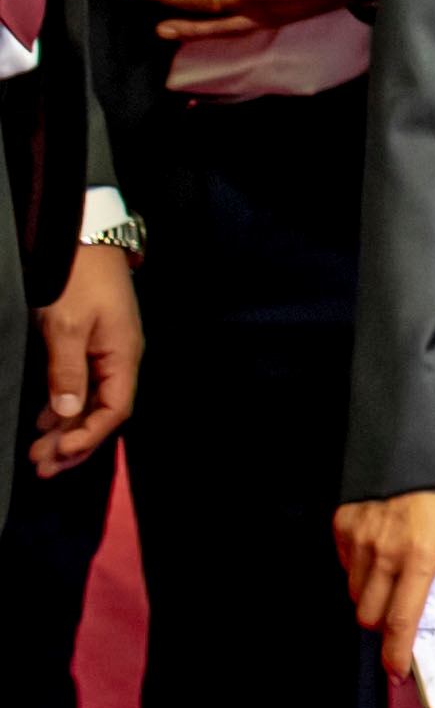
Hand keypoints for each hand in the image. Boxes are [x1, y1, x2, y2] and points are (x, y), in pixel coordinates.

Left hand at [28, 247, 136, 475]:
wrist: (85, 239)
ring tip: (38, 455)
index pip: (114, 409)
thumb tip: (68, 413)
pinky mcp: (91, 347)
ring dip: (66, 431)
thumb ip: (67, 371)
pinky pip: (82, 388)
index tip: (57, 454)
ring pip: (91, 404)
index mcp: (122, 356)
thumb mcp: (67, 325)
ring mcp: (106, 353)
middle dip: (74, 444)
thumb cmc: (79, 279)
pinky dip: (63, 410)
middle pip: (103, 413)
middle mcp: (120, 359)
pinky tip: (45, 423)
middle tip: (41, 468)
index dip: (88, 436)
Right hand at [332, 480, 434, 684]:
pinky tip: (379, 559)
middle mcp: (384, 553)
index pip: (401, 620)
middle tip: (400, 623)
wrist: (418, 431)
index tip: (398, 671)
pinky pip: (343, 561)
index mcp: (422, 555)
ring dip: (370, 599)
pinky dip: (357, 569)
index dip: (396, 653)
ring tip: (393, 588)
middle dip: (382, 627)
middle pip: (368, 615)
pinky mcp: (343, 522)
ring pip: (353, 590)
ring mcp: (359, 538)